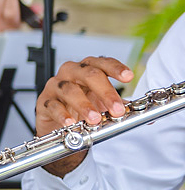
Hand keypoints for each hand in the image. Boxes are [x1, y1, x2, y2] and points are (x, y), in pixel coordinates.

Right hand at [34, 56, 132, 175]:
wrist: (58, 126)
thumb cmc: (81, 109)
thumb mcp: (102, 105)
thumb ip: (120, 107)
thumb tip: (145, 116)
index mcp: (87, 69)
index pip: (101, 63)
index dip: (115, 68)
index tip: (128, 77)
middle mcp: (70, 73)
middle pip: (87, 74)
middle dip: (105, 92)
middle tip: (117, 109)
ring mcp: (55, 86)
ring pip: (69, 90)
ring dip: (84, 105)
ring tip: (94, 119)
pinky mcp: (44, 102)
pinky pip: (52, 106)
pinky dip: (62, 114)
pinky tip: (71, 123)